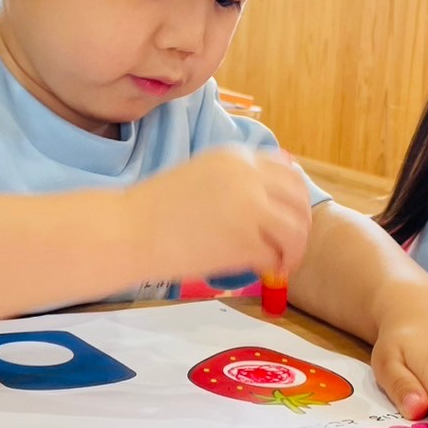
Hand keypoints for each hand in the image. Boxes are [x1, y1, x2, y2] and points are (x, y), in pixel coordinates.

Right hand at [129, 146, 311, 284]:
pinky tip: (258, 270)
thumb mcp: (200, 176)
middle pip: (299, 200)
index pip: (288, 172)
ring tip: (280, 264)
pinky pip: (274, 256)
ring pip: (296, 230)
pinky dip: (272, 265)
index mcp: (236, 156)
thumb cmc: (153, 209)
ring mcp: (250, 207)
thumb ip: (235, 182)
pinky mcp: (245, 240)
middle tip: (290, 247)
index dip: (295, 198)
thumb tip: (270, 204)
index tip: (290, 216)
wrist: (127, 230)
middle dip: (300, 225)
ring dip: (293, 250)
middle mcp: (249, 176)